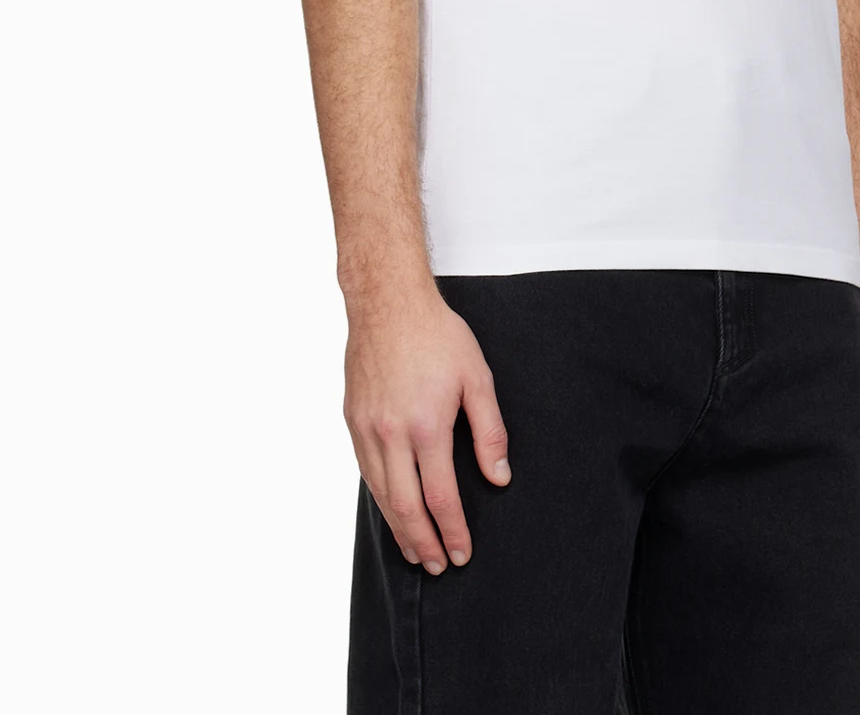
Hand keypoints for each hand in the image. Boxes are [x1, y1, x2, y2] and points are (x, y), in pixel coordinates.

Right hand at [343, 283, 511, 572]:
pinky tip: (392, 508)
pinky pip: (365, 471)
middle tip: (439, 566)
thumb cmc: (437, 335)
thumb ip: (490, 432)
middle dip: (424, 543)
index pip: (440, 497)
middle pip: (406, 507)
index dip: (453, 531)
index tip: (462, 553)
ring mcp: (367, 428)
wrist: (388, 302)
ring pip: (380, 494)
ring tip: (416, 550)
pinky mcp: (352, 419)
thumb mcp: (477, 378)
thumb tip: (498, 477)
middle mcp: (391, 433)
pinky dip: (379, 498)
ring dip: (399, 528)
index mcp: (427, 426)